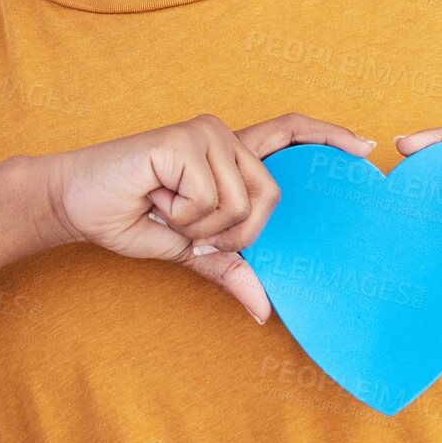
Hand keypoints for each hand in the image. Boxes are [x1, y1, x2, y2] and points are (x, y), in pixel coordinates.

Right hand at [37, 113, 377, 322]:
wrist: (74, 203)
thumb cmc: (129, 218)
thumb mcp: (189, 251)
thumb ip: (229, 268)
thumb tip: (265, 310)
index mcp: (229, 155)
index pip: (291, 132)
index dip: (330, 137)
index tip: (367, 149)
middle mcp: (222, 136)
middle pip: (271, 196)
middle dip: (235, 234)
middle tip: (189, 228)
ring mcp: (205, 134)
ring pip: (241, 204)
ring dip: (202, 227)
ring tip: (165, 208)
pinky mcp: (184, 141)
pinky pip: (210, 200)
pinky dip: (182, 216)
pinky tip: (154, 198)